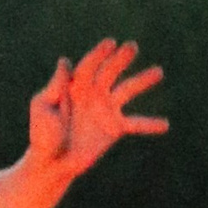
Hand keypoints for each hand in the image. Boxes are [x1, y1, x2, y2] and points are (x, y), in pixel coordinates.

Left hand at [27, 39, 167, 176]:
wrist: (51, 163)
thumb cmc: (42, 135)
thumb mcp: (43, 108)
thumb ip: (55, 87)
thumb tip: (65, 61)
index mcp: (74, 86)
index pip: (89, 66)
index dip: (98, 54)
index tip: (110, 43)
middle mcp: (92, 94)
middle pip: (109, 72)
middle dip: (120, 59)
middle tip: (132, 47)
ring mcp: (105, 110)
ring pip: (127, 90)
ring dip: (142, 81)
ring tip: (158, 72)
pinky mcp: (114, 129)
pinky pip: (135, 123)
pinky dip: (150, 124)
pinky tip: (165, 125)